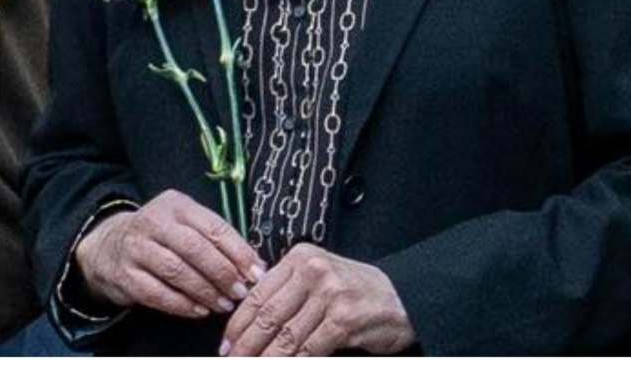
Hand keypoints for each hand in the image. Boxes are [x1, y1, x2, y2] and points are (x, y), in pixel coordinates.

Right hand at [72, 190, 261, 319]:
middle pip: (195, 248)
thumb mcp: (185, 224)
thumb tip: (256, 267)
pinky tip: (199, 311)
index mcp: (176, 204)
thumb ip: (217, 240)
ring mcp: (136, 247)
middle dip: (223, 273)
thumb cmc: (161, 237)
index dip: (239, 252)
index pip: (213, 227)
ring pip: (176, 271)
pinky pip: (157, 293)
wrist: (108, 246)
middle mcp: (153, 221)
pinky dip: (182, 305)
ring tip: (224, 304)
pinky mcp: (125, 274)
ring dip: (205, 291)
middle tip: (241, 292)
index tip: (256, 273)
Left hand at [221, 244, 413, 355]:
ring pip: (286, 336)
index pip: (258, 294)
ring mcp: (329, 294)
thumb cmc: (358, 291)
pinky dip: (293, 366)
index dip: (237, 324)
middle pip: (267, 316)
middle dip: (246, 346)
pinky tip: (283, 373)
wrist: (404, 298)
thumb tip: (248, 321)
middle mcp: (312, 270)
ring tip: (252, 372)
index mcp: (300, 258)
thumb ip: (287, 290)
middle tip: (232, 364)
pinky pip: (309, 350)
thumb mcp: (320, 277)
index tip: (226, 345)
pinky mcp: (344, 319)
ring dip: (266, 361)